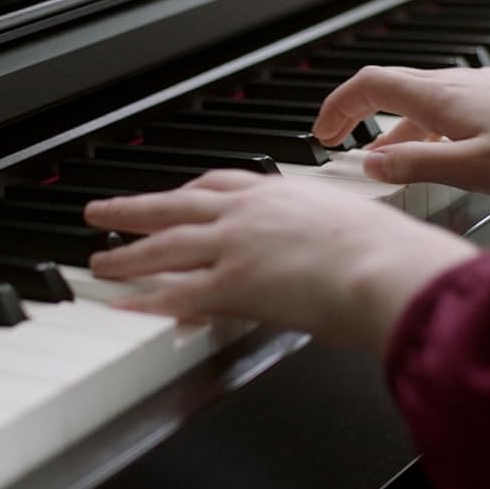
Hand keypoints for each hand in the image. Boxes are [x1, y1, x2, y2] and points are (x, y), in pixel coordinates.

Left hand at [84, 170, 478, 351]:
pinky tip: (121, 305)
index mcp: (283, 193)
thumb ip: (336, 235)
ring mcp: (236, 246)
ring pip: (165, 245)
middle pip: (177, 205)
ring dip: (126, 253)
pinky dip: (142, 300)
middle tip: (103, 210)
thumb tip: (348, 250)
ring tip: (99, 260)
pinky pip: (174, 293)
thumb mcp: (357, 226)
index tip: (172, 196)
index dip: (190, 192)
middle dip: (136, 209)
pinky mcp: (231, 285)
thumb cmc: (390, 253)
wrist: (388, 268)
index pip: (222, 184)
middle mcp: (251, 213)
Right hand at [311, 66, 489, 194]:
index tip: (321, 133)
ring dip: (389, 127)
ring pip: (414, 101)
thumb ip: (416, 165)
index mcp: (438, 96)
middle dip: (354, 113)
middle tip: (336, 140)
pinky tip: (433, 154)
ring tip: (381, 160)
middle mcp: (451, 84)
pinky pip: (441, 108)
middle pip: (386, 88)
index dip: (337, 106)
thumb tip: (370, 165)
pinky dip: (419, 128)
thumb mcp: (470, 169)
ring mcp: (472, 88)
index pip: (368, 85)